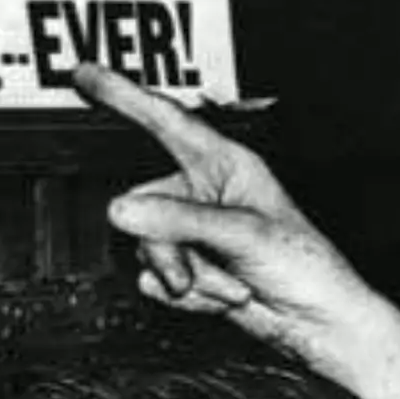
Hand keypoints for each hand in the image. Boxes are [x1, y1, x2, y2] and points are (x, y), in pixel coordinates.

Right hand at [71, 65, 399, 379]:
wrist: (316, 324)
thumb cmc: (305, 266)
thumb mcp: (244, 233)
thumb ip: (180, 219)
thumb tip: (122, 210)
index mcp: (225, 164)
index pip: (165, 120)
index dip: (123, 95)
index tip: (84, 74)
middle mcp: (204, 193)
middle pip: (143, 206)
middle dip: (174, 249)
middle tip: (210, 267)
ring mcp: (194, 233)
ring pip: (147, 248)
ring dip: (190, 278)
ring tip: (231, 286)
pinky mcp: (189, 269)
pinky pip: (153, 280)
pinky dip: (187, 298)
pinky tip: (221, 298)